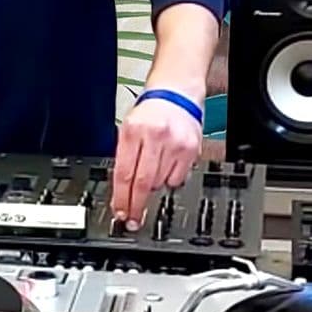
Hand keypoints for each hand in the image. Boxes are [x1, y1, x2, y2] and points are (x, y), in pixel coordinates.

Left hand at [111, 95, 202, 229]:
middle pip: (142, 182)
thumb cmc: (150, 111)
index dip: (121, 198)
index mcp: (133, 130)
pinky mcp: (191, 150)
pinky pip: (177, 179)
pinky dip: (169, 179)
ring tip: (152, 169)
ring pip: (160, 183)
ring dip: (153, 186)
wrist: (177, 92)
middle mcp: (154, 136)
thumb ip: (125, 156)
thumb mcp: (128, 127)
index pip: (124, 173)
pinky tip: (167, 165)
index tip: (120, 212)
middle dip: (136, 205)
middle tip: (133, 219)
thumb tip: (121, 190)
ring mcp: (175, 144)